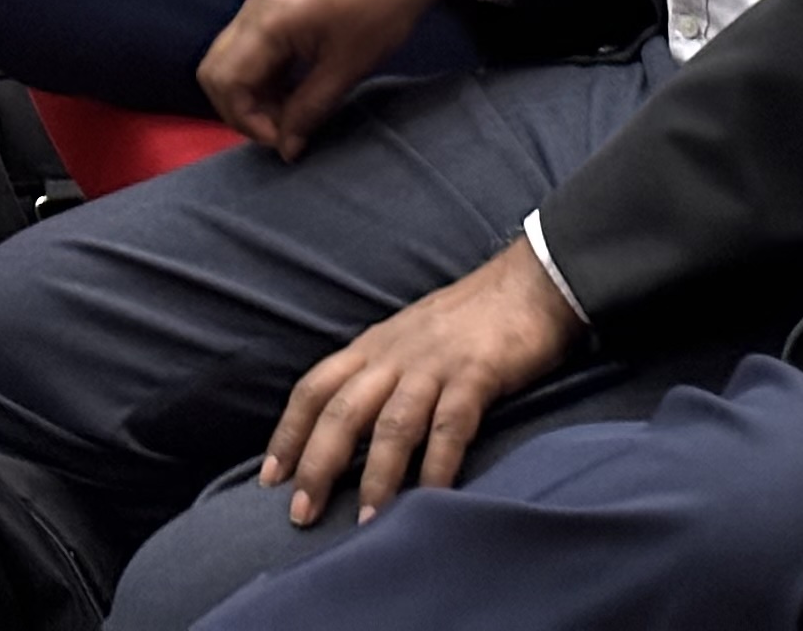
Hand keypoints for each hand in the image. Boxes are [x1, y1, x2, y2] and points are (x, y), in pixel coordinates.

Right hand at [200, 0, 504, 159]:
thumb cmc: (381, 8)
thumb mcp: (347, 67)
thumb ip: (309, 110)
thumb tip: (287, 148)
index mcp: (266, 21)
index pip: (225, 82)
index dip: (247, 121)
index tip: (284, 140)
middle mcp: (253, 7)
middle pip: (216, 70)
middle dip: (240, 109)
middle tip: (282, 130)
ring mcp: (264, 0)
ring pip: (232, 58)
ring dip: (252, 93)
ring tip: (293, 113)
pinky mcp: (278, 0)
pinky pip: (251, 45)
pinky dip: (263, 73)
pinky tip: (294, 88)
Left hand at [258, 242, 583, 530]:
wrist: (531, 280)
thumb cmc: (469, 317)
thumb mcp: (408, 337)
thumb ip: (381, 374)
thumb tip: (350, 428)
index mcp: (373, 346)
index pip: (315, 388)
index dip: (289, 433)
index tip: (271, 478)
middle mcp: (395, 354)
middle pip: (342, 410)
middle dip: (317, 464)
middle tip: (301, 513)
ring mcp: (435, 364)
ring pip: (392, 425)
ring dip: (376, 477)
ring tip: (365, 522)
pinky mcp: (477, 373)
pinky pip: (451, 426)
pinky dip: (439, 466)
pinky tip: (432, 499)